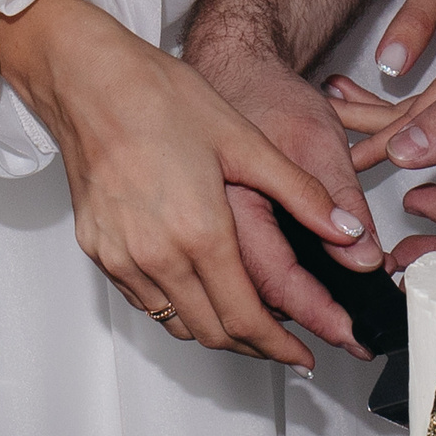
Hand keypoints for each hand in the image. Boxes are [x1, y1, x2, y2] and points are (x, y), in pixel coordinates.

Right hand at [0, 0, 364, 367]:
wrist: (88, 79)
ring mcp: (122, 257)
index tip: (304, 356)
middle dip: (258, 348)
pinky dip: (180, 309)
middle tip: (288, 347)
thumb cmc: (158, 98)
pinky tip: (203, 292)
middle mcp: (156, 255)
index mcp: (199, 232)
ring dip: (219, 332)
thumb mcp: (245, 141)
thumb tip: (347, 231)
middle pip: (216, 333)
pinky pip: (147, 302)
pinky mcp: (100, 251)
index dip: (282, 347)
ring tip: (252, 323)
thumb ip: (301, 195)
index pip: (248, 318)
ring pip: (179, 324)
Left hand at [325, 0, 435, 170]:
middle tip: (324, 137)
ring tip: (331, 107)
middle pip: (424, 121)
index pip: (428, 116)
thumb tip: (389, 66)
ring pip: (425, 110)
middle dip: (371, 132)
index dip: (384, 140)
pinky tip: (359, 88)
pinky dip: (392, 96)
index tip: (347, 158)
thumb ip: (415, 21)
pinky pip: (433, 92)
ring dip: (377, 114)